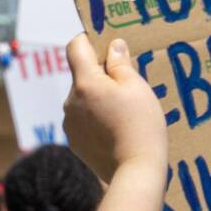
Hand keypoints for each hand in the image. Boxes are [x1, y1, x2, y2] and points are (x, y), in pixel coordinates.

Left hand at [64, 34, 166, 182]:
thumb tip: (113, 46)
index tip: (106, 46)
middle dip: (101, 75)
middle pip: (82, 76)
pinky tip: (116, 131)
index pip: (75, 47)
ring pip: (83, 99)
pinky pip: (83, 120)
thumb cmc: (141, 125)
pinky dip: (96, 119)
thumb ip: (121, 63)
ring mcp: (69, 123)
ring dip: (98, 98)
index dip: (89, 40)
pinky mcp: (74, 142)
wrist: (135, 170)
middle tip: (128, 88)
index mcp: (85, 83)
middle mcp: (70, 101)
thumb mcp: (137, 88)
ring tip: (124, 114)